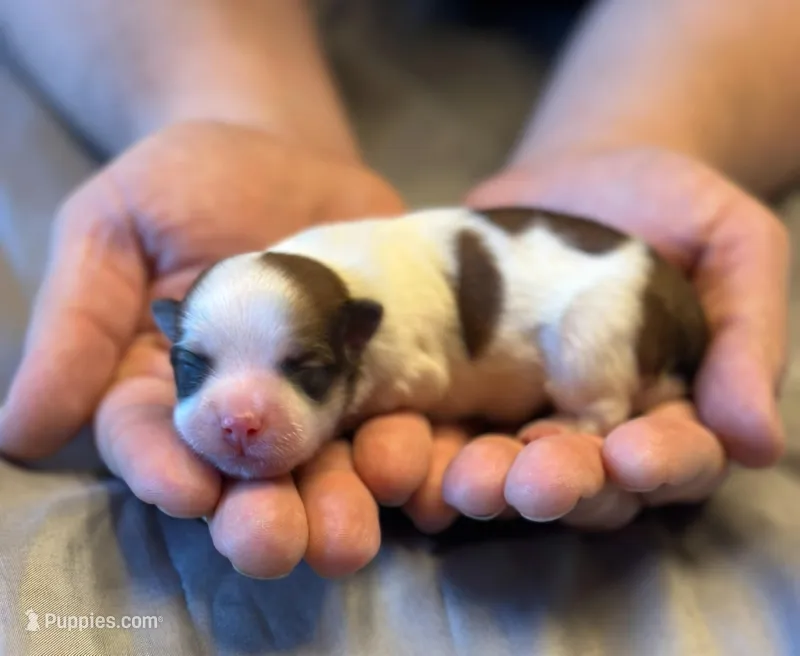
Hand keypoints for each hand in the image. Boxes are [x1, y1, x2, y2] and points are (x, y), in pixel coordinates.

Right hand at [0, 120, 428, 576]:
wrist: (282, 150)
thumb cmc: (185, 182)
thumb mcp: (114, 229)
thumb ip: (78, 325)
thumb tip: (17, 430)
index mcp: (169, 389)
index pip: (155, 444)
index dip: (166, 471)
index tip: (188, 493)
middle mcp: (250, 410)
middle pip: (252, 478)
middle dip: (264, 516)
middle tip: (277, 544)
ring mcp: (325, 396)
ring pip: (333, 465)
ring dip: (345, 501)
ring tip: (352, 529)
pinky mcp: (388, 373)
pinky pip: (405, 421)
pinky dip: (416, 455)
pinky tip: (424, 476)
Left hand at [372, 146, 787, 531]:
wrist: (576, 173)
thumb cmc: (666, 204)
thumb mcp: (731, 242)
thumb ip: (747, 336)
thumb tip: (758, 442)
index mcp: (675, 408)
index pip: (680, 457)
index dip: (662, 464)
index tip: (632, 455)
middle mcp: (600, 430)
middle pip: (591, 484)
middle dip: (566, 485)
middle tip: (537, 481)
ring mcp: (525, 416)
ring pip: (513, 473)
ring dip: (493, 484)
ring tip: (469, 480)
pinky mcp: (464, 393)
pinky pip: (446, 437)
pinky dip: (430, 458)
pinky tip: (410, 468)